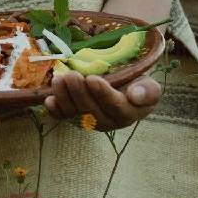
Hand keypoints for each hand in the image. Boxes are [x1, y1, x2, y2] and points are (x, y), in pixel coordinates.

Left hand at [43, 71, 160, 130]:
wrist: (122, 88)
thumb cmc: (136, 85)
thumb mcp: (148, 85)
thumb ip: (148, 91)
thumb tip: (136, 95)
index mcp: (129, 113)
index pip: (115, 107)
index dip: (103, 94)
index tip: (93, 79)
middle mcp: (108, 121)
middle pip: (91, 110)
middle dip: (79, 93)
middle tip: (71, 75)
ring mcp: (89, 121)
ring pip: (74, 113)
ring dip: (64, 97)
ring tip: (59, 80)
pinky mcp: (74, 118)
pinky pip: (63, 117)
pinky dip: (54, 110)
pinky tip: (49, 100)